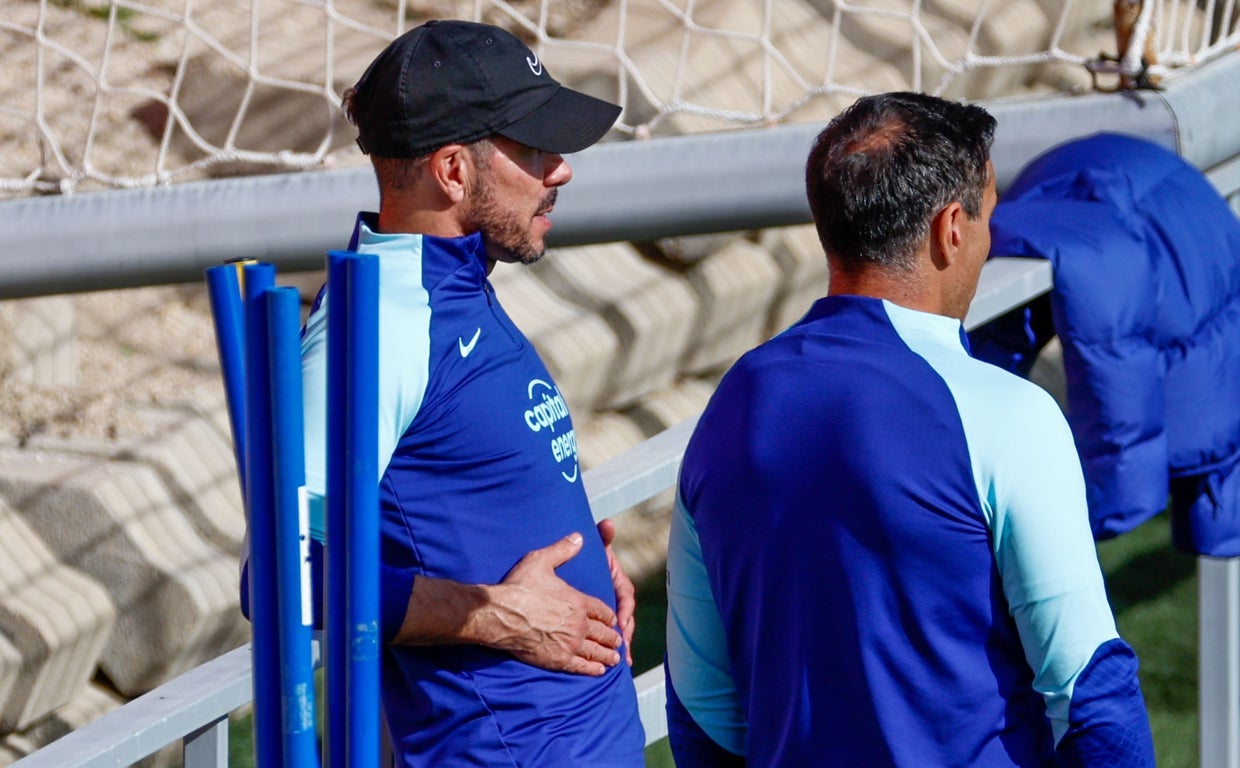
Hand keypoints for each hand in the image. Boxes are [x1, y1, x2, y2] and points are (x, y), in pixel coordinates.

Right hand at [485, 532, 623, 675]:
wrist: (501, 615)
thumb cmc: (519, 587)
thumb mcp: (540, 561)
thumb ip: (562, 549)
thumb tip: (579, 536)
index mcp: (578, 601)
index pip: (602, 610)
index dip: (609, 615)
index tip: (613, 620)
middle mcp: (579, 624)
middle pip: (602, 632)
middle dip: (611, 637)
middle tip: (618, 641)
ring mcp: (570, 643)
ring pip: (596, 651)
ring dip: (607, 655)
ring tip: (614, 658)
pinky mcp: (559, 659)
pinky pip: (582, 666)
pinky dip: (593, 669)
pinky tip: (599, 671)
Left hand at [597, 519, 635, 664]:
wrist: (575, 567)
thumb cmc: (586, 557)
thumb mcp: (594, 548)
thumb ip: (602, 536)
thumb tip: (607, 523)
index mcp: (617, 581)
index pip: (625, 596)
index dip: (625, 611)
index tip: (621, 623)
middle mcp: (616, 597)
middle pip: (625, 618)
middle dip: (624, 634)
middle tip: (621, 648)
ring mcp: (610, 610)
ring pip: (620, 630)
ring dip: (621, 646)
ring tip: (620, 661)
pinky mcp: (603, 620)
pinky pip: (609, 636)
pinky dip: (614, 650)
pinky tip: (615, 665)